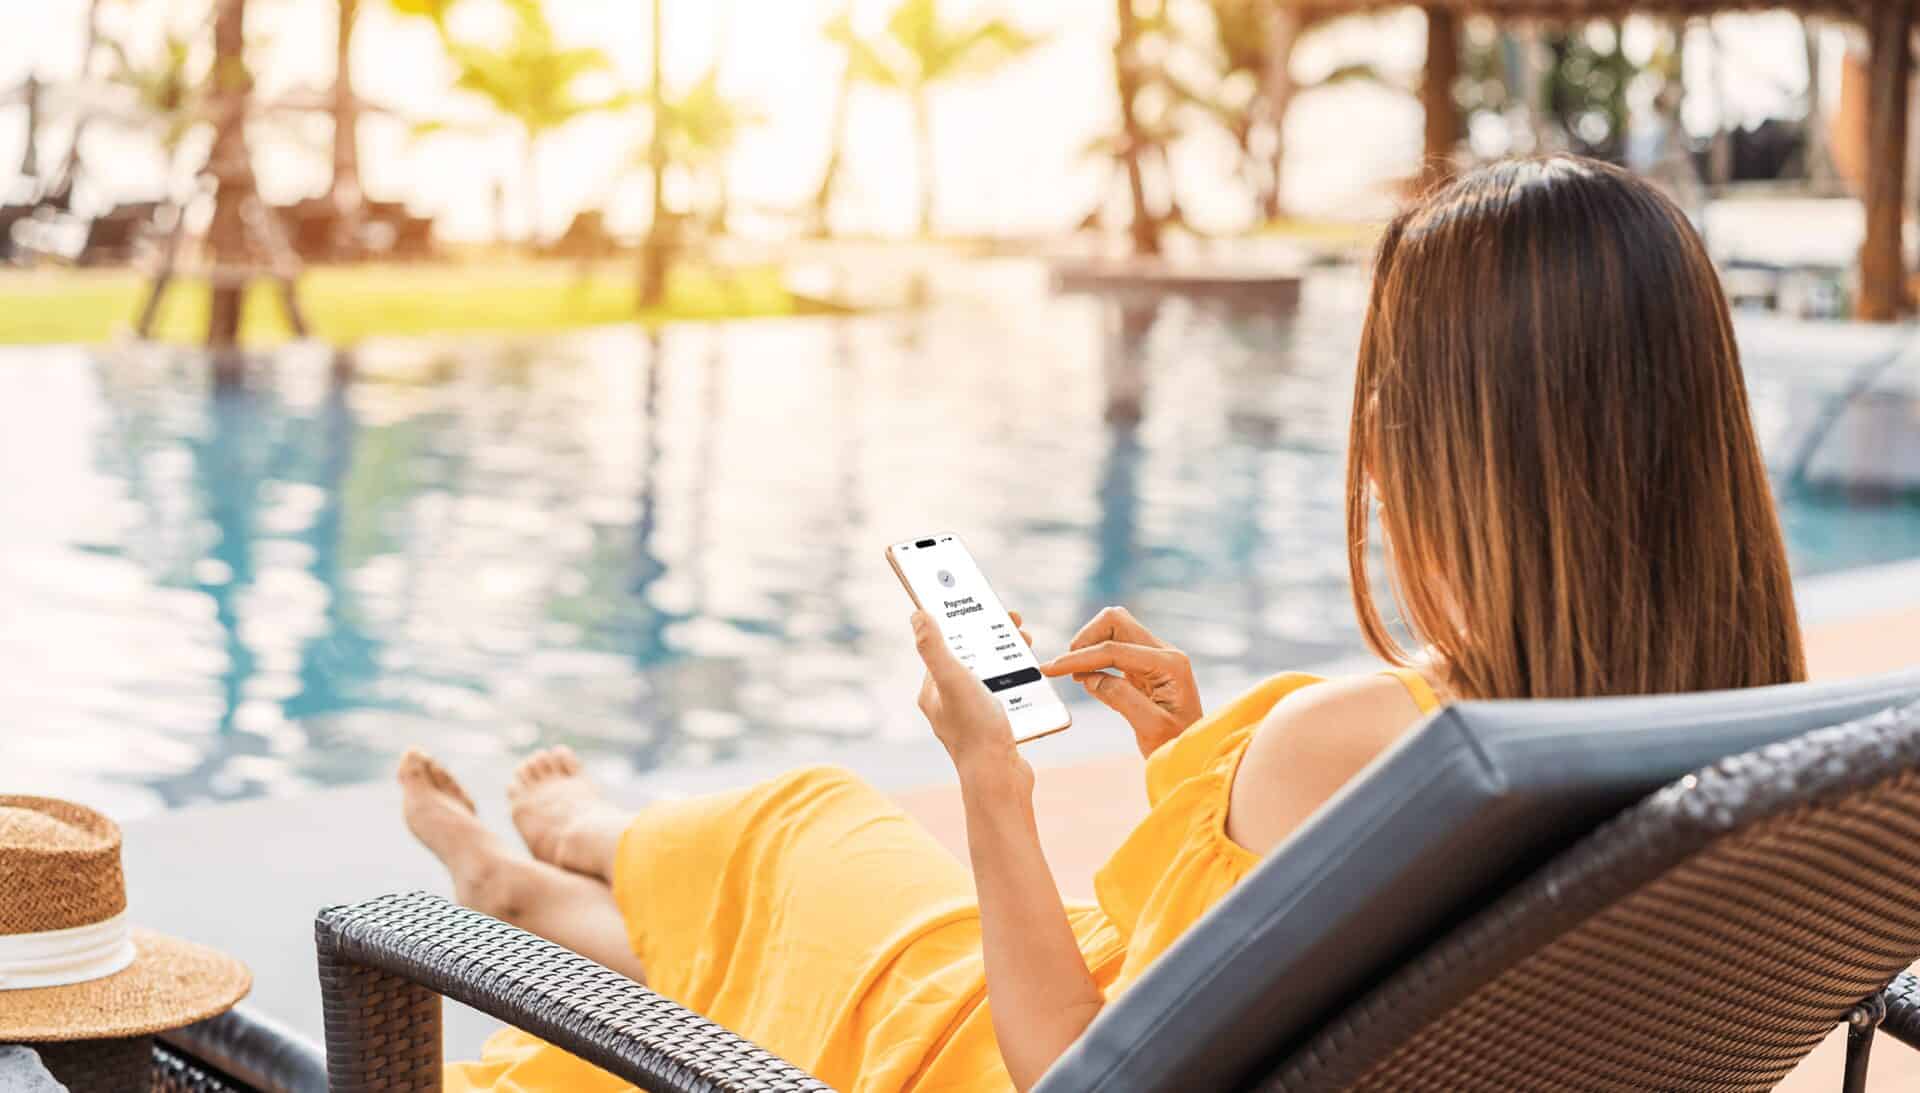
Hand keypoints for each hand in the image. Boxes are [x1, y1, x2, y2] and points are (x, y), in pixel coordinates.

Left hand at [912, 611, 1022, 776]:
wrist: (1000, 779)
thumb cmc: (975, 730)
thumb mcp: (952, 679)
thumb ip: (933, 647)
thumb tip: (917, 616)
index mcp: (932, 692)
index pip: (946, 647)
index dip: (965, 624)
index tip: (986, 608)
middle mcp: (948, 705)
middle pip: (971, 660)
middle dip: (992, 640)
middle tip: (1015, 627)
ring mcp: (971, 718)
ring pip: (990, 677)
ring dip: (1008, 659)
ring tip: (1026, 647)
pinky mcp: (992, 729)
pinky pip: (1005, 697)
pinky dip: (1018, 683)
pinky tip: (1032, 678)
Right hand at [1039, 607, 1200, 757]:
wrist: (1193, 754)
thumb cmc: (1177, 745)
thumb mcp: (1150, 727)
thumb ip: (1121, 698)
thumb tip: (1090, 678)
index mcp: (1170, 664)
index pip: (1115, 649)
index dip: (1079, 658)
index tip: (1051, 669)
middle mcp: (1164, 653)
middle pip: (1116, 621)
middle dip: (1085, 639)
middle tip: (1066, 667)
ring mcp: (1155, 657)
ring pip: (1114, 629)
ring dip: (1090, 646)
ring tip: (1075, 674)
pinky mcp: (1145, 666)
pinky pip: (1115, 648)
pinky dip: (1096, 657)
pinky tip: (1087, 677)